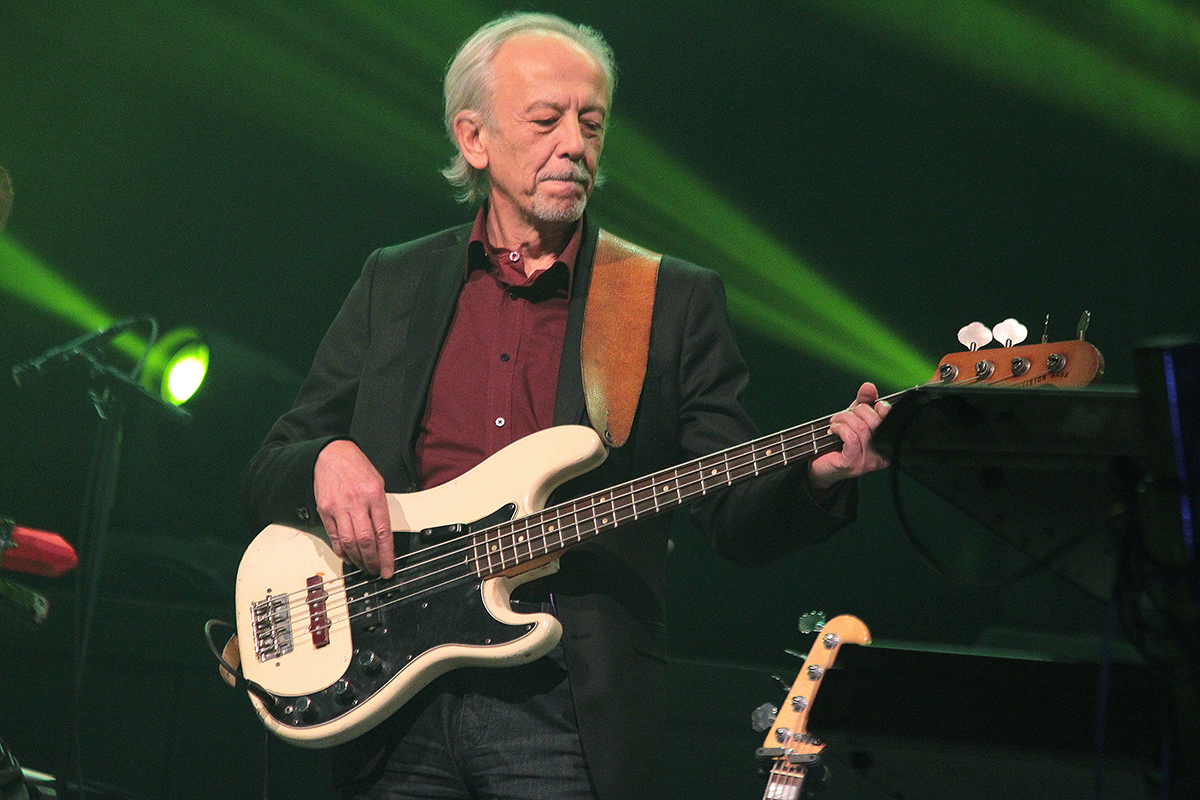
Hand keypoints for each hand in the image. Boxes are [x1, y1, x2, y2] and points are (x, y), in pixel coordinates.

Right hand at [314, 439, 394, 577]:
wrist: (332, 454)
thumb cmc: (357, 467)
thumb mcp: (378, 483)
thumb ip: (381, 509)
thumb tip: (384, 536)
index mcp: (374, 495)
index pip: (383, 533)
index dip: (386, 555)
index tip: (388, 569)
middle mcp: (356, 502)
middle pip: (365, 541)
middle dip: (372, 561)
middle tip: (376, 571)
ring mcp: (338, 507)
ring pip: (348, 542)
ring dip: (357, 560)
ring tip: (364, 567)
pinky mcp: (324, 510)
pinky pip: (334, 537)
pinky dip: (341, 550)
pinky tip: (348, 556)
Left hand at [808, 382, 890, 490]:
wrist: (821, 466)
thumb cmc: (839, 443)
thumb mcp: (854, 418)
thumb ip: (863, 402)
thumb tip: (869, 387)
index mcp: (888, 442)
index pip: (890, 417)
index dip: (876, 405)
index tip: (863, 404)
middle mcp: (882, 454)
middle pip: (874, 421)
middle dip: (855, 412)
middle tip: (842, 415)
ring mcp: (868, 461)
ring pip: (861, 428)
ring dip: (844, 419)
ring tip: (835, 422)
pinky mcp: (853, 464)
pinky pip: (851, 438)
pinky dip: (840, 428)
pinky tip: (834, 430)